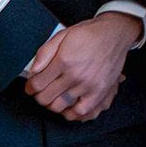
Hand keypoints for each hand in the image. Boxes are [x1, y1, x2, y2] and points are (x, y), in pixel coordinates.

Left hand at [23, 11, 141, 120]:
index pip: (36, 84)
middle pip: (45, 98)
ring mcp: (87, 85)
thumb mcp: (62, 35)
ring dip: (52, 103)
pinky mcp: (99, 92)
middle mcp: (75, 75)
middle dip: (39, 95)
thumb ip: (44, 53)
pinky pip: (79, 112)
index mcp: (64, 60)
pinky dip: (70, 112)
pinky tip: (67, 105)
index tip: (31, 86)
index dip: (30, 86)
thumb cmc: (89, 34)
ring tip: (54, 96)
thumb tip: (32, 72)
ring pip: (58, 106)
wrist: (115, 33)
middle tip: (42, 90)